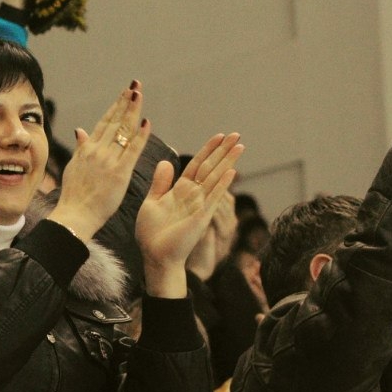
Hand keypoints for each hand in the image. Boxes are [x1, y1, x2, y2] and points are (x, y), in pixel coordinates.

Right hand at [48, 82, 150, 239]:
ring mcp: (108, 161)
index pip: (104, 122)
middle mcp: (98, 151)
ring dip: (133, 112)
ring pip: (123, 132)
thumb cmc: (74, 195)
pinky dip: (140, 136)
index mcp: (87, 149)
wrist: (74, 215)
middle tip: (135, 85)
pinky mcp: (119, 173)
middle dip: (126, 102)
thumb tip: (80, 129)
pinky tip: (147, 123)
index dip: (116, 106)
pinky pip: (132, 151)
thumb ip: (80, 147)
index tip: (125, 93)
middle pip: (115, 122)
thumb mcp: (73, 166)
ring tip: (140, 95)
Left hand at [136, 133, 243, 297]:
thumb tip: (165, 161)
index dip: (207, 150)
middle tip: (237, 134)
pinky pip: (213, 198)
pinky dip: (221, 184)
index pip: (197, 165)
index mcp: (181, 191)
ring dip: (228, 162)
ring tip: (240, 146)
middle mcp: (193, 196)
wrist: (155, 257)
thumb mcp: (152, 203)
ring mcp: (199, 205)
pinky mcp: (201, 217)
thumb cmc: (152, 234)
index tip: (219, 136)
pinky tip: (231, 171)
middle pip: (211, 167)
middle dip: (223, 151)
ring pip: (215, 178)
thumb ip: (160, 183)